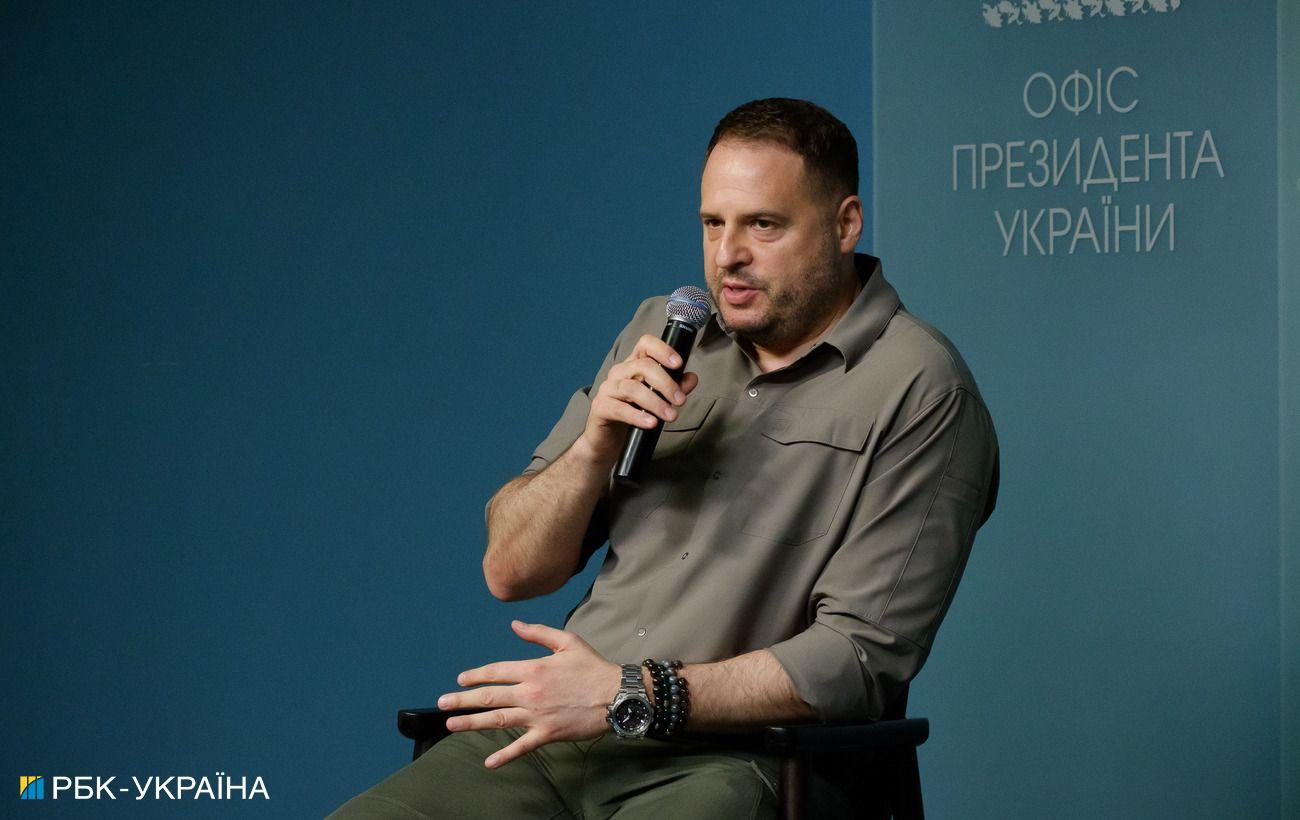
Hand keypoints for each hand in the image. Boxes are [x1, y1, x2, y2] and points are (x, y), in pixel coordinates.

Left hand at [436, 621, 620, 768]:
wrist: (617, 695)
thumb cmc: (593, 667)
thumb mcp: (568, 642)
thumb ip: (538, 633)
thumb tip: (515, 625)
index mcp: (534, 669)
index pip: (496, 672)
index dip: (476, 676)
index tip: (461, 680)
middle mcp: (530, 693)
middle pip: (489, 697)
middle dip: (462, 700)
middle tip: (442, 703)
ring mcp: (537, 716)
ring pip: (498, 720)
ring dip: (472, 723)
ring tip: (452, 724)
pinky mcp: (547, 734)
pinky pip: (522, 747)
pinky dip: (505, 755)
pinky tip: (489, 762)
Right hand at [575, 333, 700, 465]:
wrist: (606, 436)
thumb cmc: (632, 411)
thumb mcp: (657, 397)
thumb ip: (676, 386)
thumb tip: (692, 378)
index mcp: (633, 364)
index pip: (646, 344)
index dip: (663, 350)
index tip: (678, 363)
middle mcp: (620, 372)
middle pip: (643, 366)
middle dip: (666, 383)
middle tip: (680, 400)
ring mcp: (608, 389)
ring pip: (633, 388)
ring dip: (655, 402)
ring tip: (670, 415)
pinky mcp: (601, 407)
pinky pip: (620, 409)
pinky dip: (638, 416)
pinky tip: (651, 423)